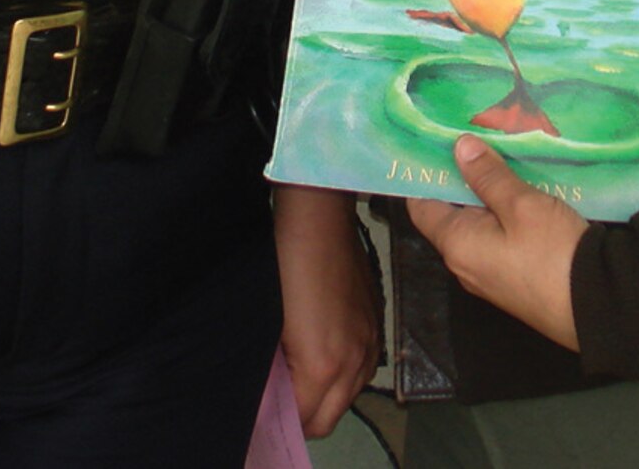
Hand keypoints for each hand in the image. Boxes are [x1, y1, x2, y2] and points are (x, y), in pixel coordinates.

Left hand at [274, 186, 380, 436]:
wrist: (318, 215)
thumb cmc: (284, 263)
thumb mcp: (268, 322)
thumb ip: (271, 367)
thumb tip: (266, 393)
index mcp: (324, 365)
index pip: (302, 421)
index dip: (279, 421)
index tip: (261, 414)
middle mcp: (355, 363)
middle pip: (328, 419)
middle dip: (301, 418)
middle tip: (275, 400)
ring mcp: (370, 343)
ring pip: (347, 398)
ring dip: (323, 398)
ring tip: (296, 377)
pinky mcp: (376, 325)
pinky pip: (361, 372)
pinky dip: (341, 377)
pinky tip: (322, 355)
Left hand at [407, 136, 586, 351]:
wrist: (600, 309)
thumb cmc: (552, 254)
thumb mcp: (522, 205)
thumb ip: (488, 176)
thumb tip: (458, 148)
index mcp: (456, 244)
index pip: (421, 205)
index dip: (423, 173)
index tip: (434, 141)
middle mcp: (465, 263)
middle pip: (451, 213)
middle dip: (461, 177)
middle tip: (472, 136)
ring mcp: (491, 275)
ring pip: (479, 224)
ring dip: (487, 194)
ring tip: (499, 153)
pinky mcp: (516, 280)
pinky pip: (500, 239)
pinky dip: (505, 214)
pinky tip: (522, 189)